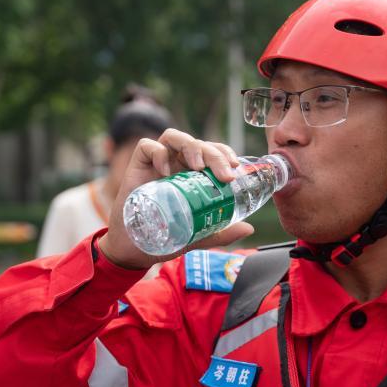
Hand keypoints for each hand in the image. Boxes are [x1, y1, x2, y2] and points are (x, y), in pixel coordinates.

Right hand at [97, 129, 253, 269]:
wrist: (136, 249)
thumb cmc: (168, 237)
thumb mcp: (200, 236)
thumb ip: (222, 232)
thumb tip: (250, 228)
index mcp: (195, 175)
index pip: (213, 153)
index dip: (225, 153)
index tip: (235, 167)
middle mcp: (178, 164)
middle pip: (199, 145)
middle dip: (215, 154)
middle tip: (225, 174)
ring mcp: (158, 163)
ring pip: (176, 137)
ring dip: (191, 146)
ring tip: (198, 166)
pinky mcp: (138, 165)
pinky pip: (148, 146)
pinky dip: (159, 152)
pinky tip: (166, 171)